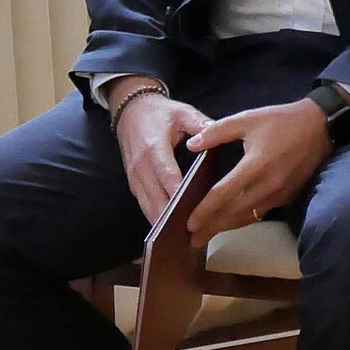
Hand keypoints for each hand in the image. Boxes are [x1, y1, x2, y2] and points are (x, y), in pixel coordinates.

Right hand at [114, 89, 210, 224]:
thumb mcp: (183, 112)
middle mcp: (140, 166)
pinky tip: (171, 229)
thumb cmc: (160, 113)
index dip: (177, 191)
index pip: (166, 174)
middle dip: (172, 215)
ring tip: (183, 238)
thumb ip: (200, 125)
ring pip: (147, 205)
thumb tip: (218, 134)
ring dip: (163, 221)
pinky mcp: (134, 182)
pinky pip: (144, 204)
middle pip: (155, 197)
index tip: (192, 207)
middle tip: (193, 231)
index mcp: (153, 148)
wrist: (131, 111)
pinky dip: (155, 216)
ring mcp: (134, 177)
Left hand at [185, 100, 332, 242]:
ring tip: (209, 235)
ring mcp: (280, 193)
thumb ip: (216, 132)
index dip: (205, 210)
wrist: (320, 126)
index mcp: (256, 165)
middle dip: (212, 227)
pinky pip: (261, 211)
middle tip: (193, 239)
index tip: (189, 223)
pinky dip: (244, 218)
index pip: (224, 194)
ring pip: (248, 216)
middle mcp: (268, 184)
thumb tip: (191, 145)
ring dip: (227, 227)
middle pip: (234, 213)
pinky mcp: (288, 195)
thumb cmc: (282, 120)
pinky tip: (232, 220)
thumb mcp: (247, 119)